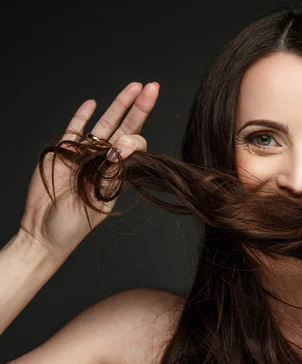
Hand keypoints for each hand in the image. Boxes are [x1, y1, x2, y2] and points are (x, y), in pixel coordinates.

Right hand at [18, 82, 158, 257]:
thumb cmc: (75, 224)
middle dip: (138, 107)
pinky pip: (74, 130)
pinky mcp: (63, 153)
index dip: (132, 141)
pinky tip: (92, 103)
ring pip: (104, 124)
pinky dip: (82, 116)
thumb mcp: (98, 200)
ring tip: (134, 87)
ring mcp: (84, 154)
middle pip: (125, 128)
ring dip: (118, 105)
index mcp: (119, 172)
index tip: (121, 149)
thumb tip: (123, 146)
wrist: (43, 232)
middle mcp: (104, 160)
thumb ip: (110, 173)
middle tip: (151, 87)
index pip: (133, 147)